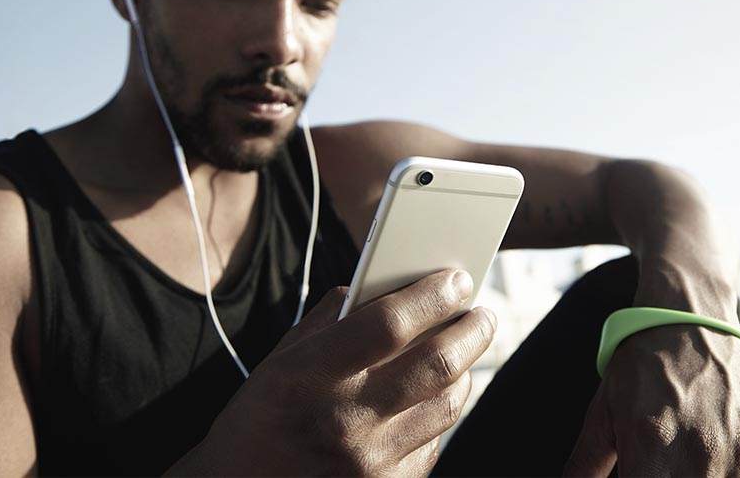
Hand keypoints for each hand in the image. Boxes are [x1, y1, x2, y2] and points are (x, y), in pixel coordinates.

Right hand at [170, 269, 495, 475]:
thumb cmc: (259, 421)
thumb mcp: (278, 363)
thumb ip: (330, 322)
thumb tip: (385, 286)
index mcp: (309, 376)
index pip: (390, 324)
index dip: (432, 296)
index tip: (457, 279)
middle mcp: (345, 421)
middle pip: (437, 364)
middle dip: (471, 331)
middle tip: (481, 314)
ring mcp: (370, 463)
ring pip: (447, 404)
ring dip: (464, 370)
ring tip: (464, 350)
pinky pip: (434, 443)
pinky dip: (441, 413)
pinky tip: (435, 396)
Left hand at [564, 325, 739, 476]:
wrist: (689, 318)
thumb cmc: (640, 366)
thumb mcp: (603, 413)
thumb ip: (585, 464)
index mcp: (650, 447)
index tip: (634, 474)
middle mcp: (698, 454)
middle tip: (658, 465)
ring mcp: (738, 453)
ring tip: (680, 462)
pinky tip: (716, 470)